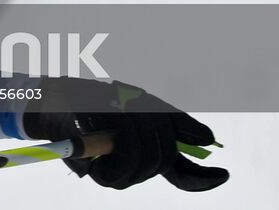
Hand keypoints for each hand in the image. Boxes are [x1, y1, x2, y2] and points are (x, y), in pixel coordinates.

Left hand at [23, 77, 228, 191]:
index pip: (184, 175)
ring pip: (146, 161)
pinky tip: (112, 136)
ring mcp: (121, 174)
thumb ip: (171, 120)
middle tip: (133, 102)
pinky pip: (123, 168)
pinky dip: (120, 148)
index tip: (224, 173)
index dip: (204, 179)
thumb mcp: (136, 100)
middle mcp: (138, 168)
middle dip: (154, 126)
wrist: (55, 99)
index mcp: (150, 151)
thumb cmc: (94, 98)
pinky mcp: (102, 173)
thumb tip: (207, 139)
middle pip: (165, 158)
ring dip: (135, 130)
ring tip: (117, 110)